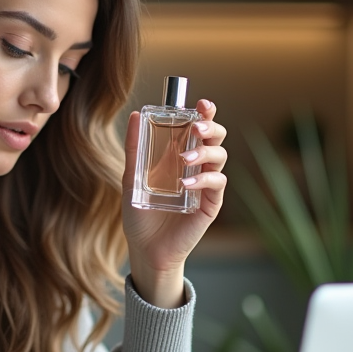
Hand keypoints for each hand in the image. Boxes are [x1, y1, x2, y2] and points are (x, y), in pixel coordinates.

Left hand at [123, 99, 227, 307]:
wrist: (145, 249)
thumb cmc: (140, 214)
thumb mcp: (132, 178)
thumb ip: (135, 149)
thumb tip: (137, 115)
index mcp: (181, 156)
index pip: (199, 128)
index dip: (205, 113)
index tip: (200, 102)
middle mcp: (198, 167)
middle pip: (217, 138)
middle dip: (211, 127)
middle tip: (198, 126)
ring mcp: (206, 185)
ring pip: (220, 157)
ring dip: (205, 152)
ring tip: (186, 158)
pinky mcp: (210, 204)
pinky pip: (216, 184)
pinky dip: (203, 179)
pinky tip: (186, 182)